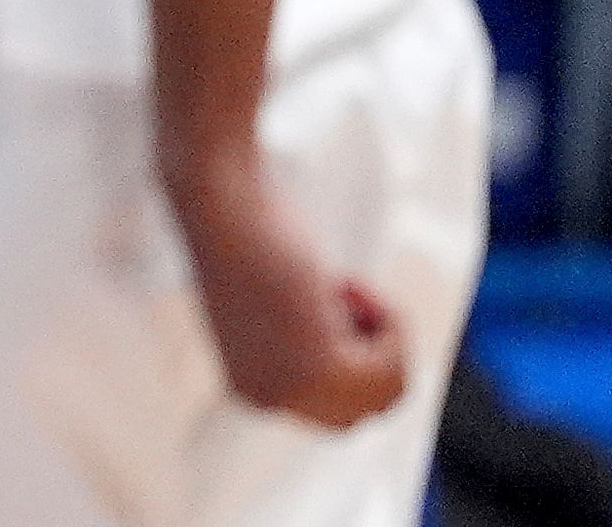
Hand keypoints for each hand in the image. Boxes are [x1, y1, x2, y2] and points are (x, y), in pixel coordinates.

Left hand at [165, 147, 411, 429]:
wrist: (220, 198)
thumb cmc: (250, 231)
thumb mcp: (282, 300)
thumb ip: (309, 336)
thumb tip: (363, 351)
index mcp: (250, 388)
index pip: (335, 412)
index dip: (354, 356)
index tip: (333, 301)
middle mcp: (265, 400)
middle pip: (364, 411)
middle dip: (376, 352)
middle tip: (347, 293)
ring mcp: (289, 392)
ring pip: (386, 394)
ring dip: (386, 335)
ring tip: (346, 286)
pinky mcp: (315, 368)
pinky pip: (391, 367)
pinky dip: (388, 319)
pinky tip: (346, 282)